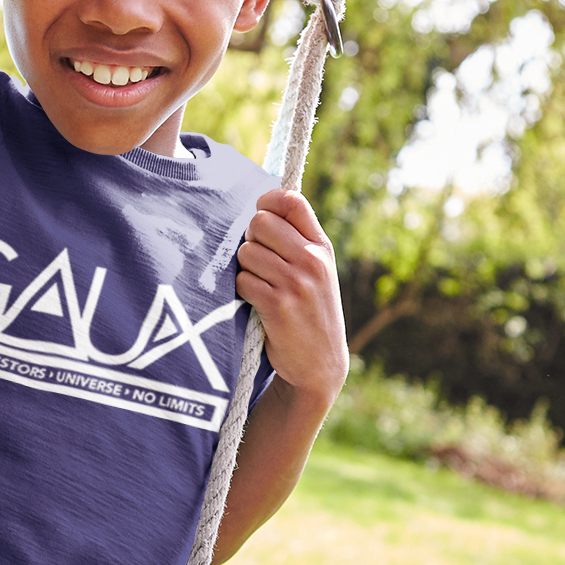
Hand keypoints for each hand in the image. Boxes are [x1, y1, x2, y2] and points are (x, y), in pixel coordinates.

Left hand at [235, 189, 349, 407]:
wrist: (320, 363)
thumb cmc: (310, 312)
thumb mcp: (318, 272)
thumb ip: (298, 241)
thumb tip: (262, 209)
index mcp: (322, 247)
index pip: (293, 201)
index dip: (268, 202)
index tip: (261, 215)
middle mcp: (312, 261)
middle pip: (260, 223)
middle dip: (250, 239)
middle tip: (258, 261)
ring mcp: (295, 283)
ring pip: (246, 253)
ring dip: (244, 269)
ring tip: (260, 285)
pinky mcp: (277, 305)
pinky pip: (242, 281)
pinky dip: (243, 291)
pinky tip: (256, 302)